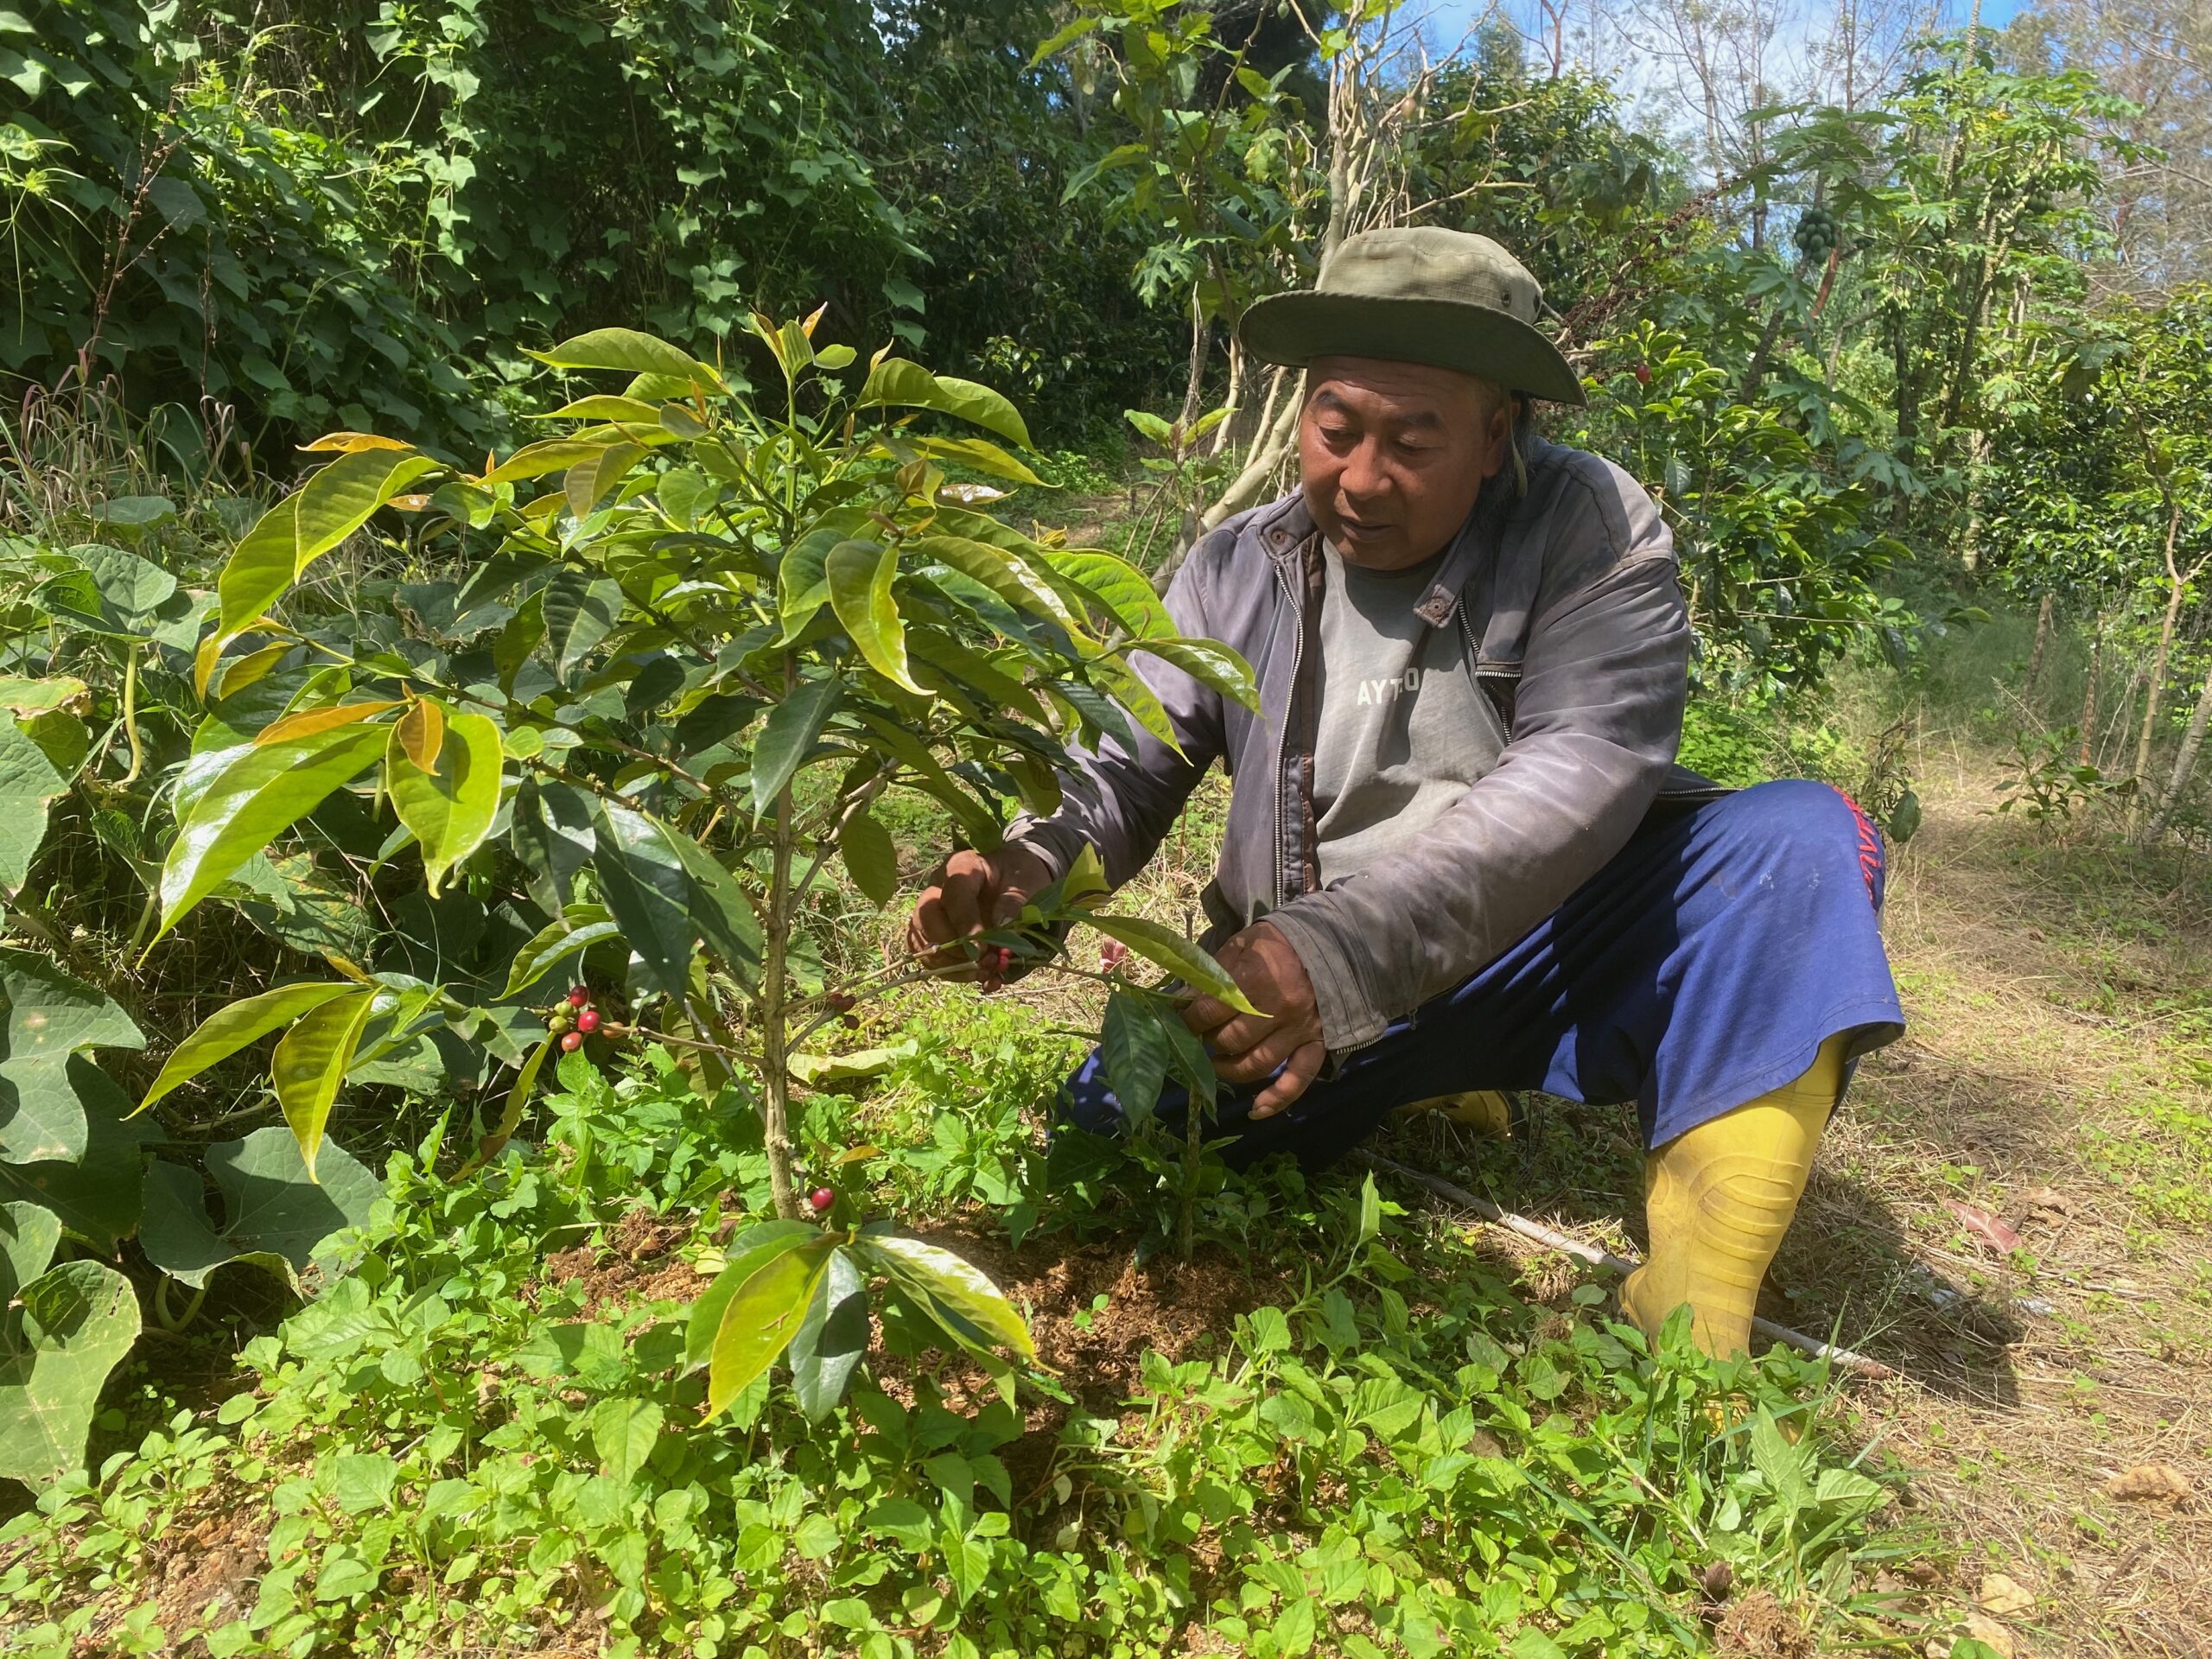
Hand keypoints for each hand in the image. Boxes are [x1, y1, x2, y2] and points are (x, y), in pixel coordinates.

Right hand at [905, 844, 1052, 981]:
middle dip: (953, 946)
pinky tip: (980, 976)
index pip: (953, 893)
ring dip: (952, 964)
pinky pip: (930, 959)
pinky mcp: (934, 935)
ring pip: (922, 941)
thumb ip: (1015, 901)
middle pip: (926, 917)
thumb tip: (1001, 927)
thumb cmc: (1020, 876)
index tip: (982, 947)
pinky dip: (953, 973)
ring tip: (985, 971)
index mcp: (962, 867)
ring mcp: (932, 912)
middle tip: (983, 959)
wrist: (1016, 882)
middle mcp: (938, 888)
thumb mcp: (1027, 882)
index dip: (965, 922)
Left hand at [1181, 921, 1326, 1118]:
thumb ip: (1212, 974)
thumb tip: (1182, 1000)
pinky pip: (1298, 1080)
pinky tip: (1255, 1111)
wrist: (1331, 943)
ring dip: (1230, 1070)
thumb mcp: (1241, 946)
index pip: (1210, 1011)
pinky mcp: (1316, 1045)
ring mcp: (1298, 1031)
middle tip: (1201, 1038)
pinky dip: (1276, 1099)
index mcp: (1256, 980)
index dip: (1190, 1019)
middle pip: (1230, 1041)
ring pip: (1257, 1065)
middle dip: (1208, 1042)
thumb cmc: (1279, 944)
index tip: (1182, 1020)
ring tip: (1217, 1063)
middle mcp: (1278, 1010)